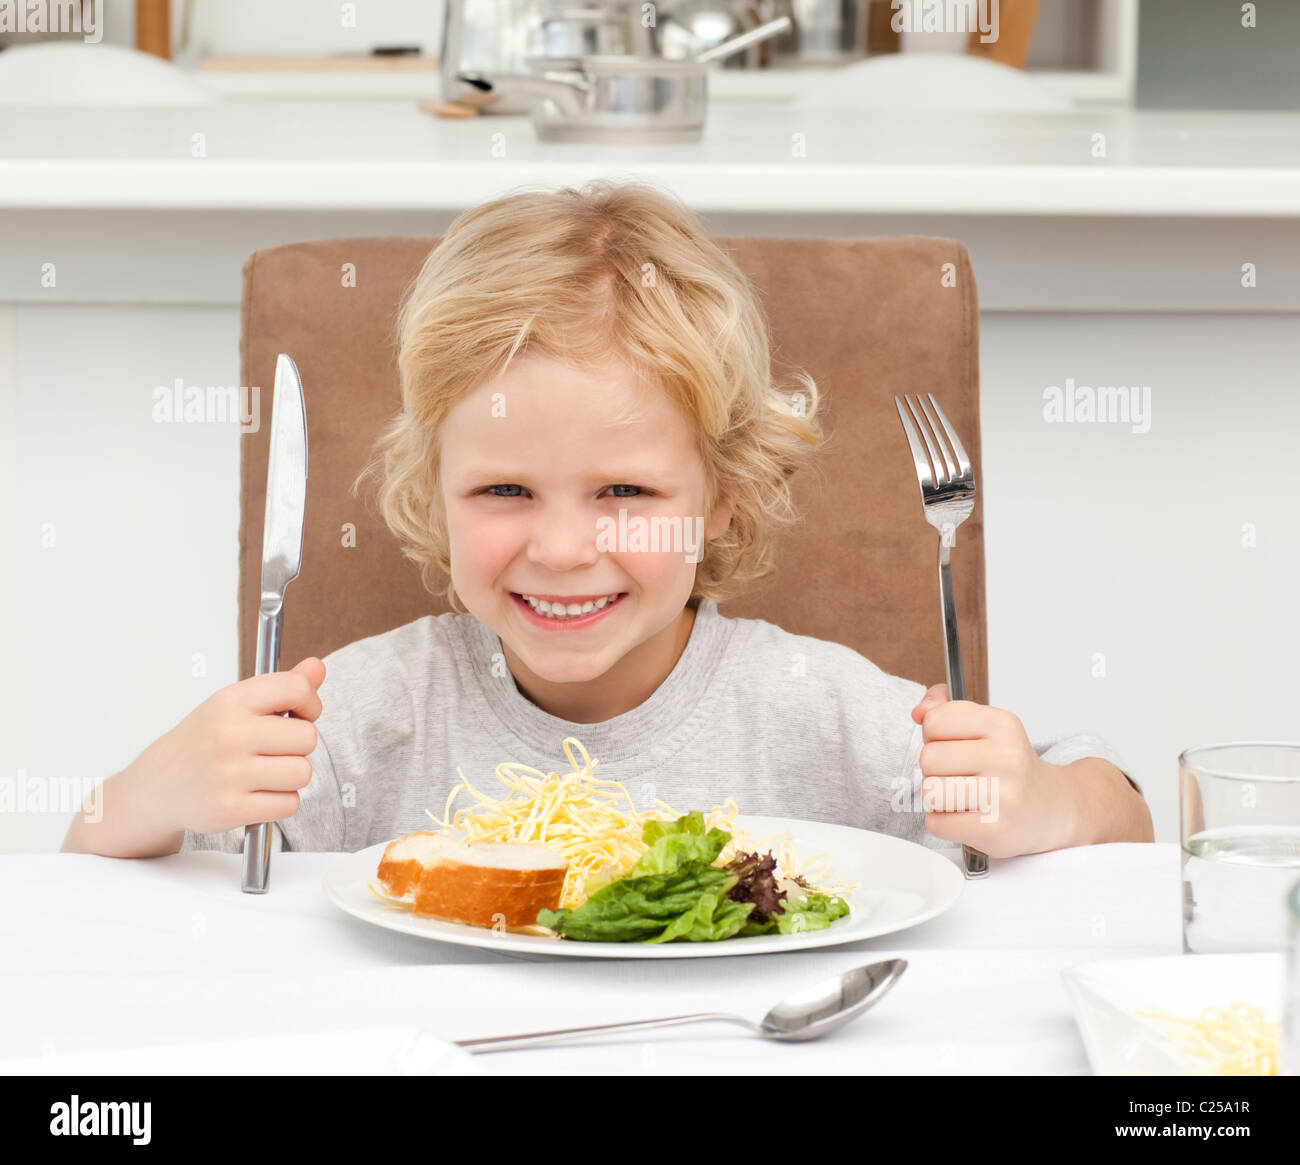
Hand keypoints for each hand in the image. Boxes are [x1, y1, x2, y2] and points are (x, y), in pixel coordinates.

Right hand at [130, 657, 325, 836]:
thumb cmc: (204, 741)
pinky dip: (280, 802)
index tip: (300, 715)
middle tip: (274, 750)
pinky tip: (258, 794)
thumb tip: (317, 667)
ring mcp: (227, 774)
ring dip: (291, 777)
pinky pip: (290, 804)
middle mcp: (227, 735)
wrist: (157, 785)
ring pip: (303, 773)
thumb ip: (282, 686)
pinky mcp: (230, 809)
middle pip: (307, 737)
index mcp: (230, 701)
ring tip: (266, 773)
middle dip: (298, 746)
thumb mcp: (235, 704)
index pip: (297, 689)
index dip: (310, 704)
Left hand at [909, 684, 1069, 856]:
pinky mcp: (995, 828)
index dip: (933, 736)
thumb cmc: (1010, 767)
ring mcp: (1003, 794)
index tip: (952, 745)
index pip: (934, 721)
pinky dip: (943, 823)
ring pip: (930, 791)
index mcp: (1001, 725)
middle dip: (934, 770)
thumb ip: (945, 709)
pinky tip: (965, 817)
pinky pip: (937, 823)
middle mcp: (1006, 756)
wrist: (1053, 808)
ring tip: (961, 797)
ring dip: (937, 798)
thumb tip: (918, 712)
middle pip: (928, 758)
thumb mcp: (986, 727)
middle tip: (958, 775)